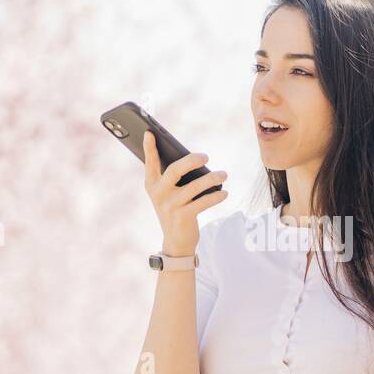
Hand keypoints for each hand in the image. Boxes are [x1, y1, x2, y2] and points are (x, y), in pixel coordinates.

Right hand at [141, 130, 227, 254]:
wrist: (176, 241)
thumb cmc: (175, 209)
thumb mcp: (169, 193)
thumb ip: (174, 177)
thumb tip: (194, 159)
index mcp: (152, 184)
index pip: (150, 163)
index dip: (149, 148)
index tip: (149, 133)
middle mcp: (159, 193)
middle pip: (174, 170)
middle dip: (191, 160)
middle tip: (206, 156)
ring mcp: (171, 205)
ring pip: (194, 187)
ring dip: (212, 179)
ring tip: (224, 174)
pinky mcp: (183, 216)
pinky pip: (203, 202)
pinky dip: (215, 197)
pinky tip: (224, 193)